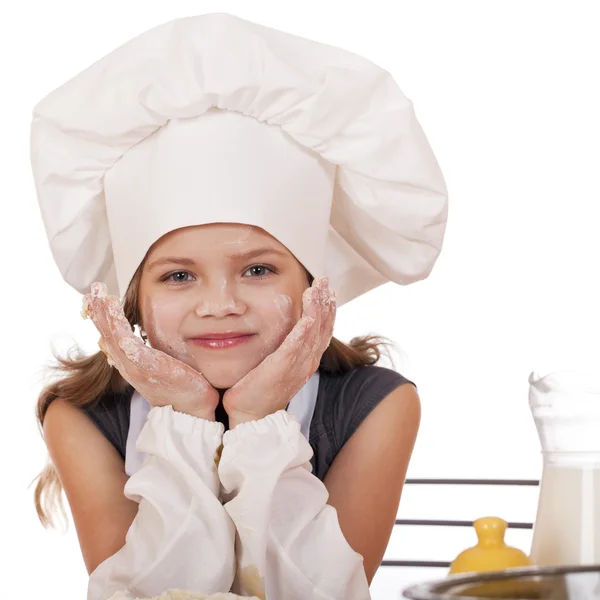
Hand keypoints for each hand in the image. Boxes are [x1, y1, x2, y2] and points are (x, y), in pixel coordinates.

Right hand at [83, 282, 218, 419]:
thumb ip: (141, 354)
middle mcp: (129, 365)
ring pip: (115, 337)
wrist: (193, 410)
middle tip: (94, 289)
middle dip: (99, 311)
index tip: (96, 297)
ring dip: (106, 316)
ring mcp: (137, 367)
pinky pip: (130, 346)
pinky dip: (120, 330)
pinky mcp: (150, 368)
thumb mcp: (157, 367)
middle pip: (108, 334)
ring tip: (102, 296)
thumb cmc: (179, 387)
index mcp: (131, 363)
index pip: (110, 337)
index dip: (102, 318)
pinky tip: (115, 316)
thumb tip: (121, 341)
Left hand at [223, 276, 335, 427]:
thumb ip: (283, 348)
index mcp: (305, 360)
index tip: (327, 291)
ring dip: (318, 309)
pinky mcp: (283, 368)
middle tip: (324, 281)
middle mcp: (306, 362)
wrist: (250, 414)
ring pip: (314, 332)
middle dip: (325, 302)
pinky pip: (297, 346)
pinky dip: (305, 330)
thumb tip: (282, 331)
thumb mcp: (276, 364)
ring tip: (318, 289)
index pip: (322, 331)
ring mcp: (297, 365)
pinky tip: (309, 316)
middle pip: (322, 328)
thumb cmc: (259, 389)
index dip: (326, 310)